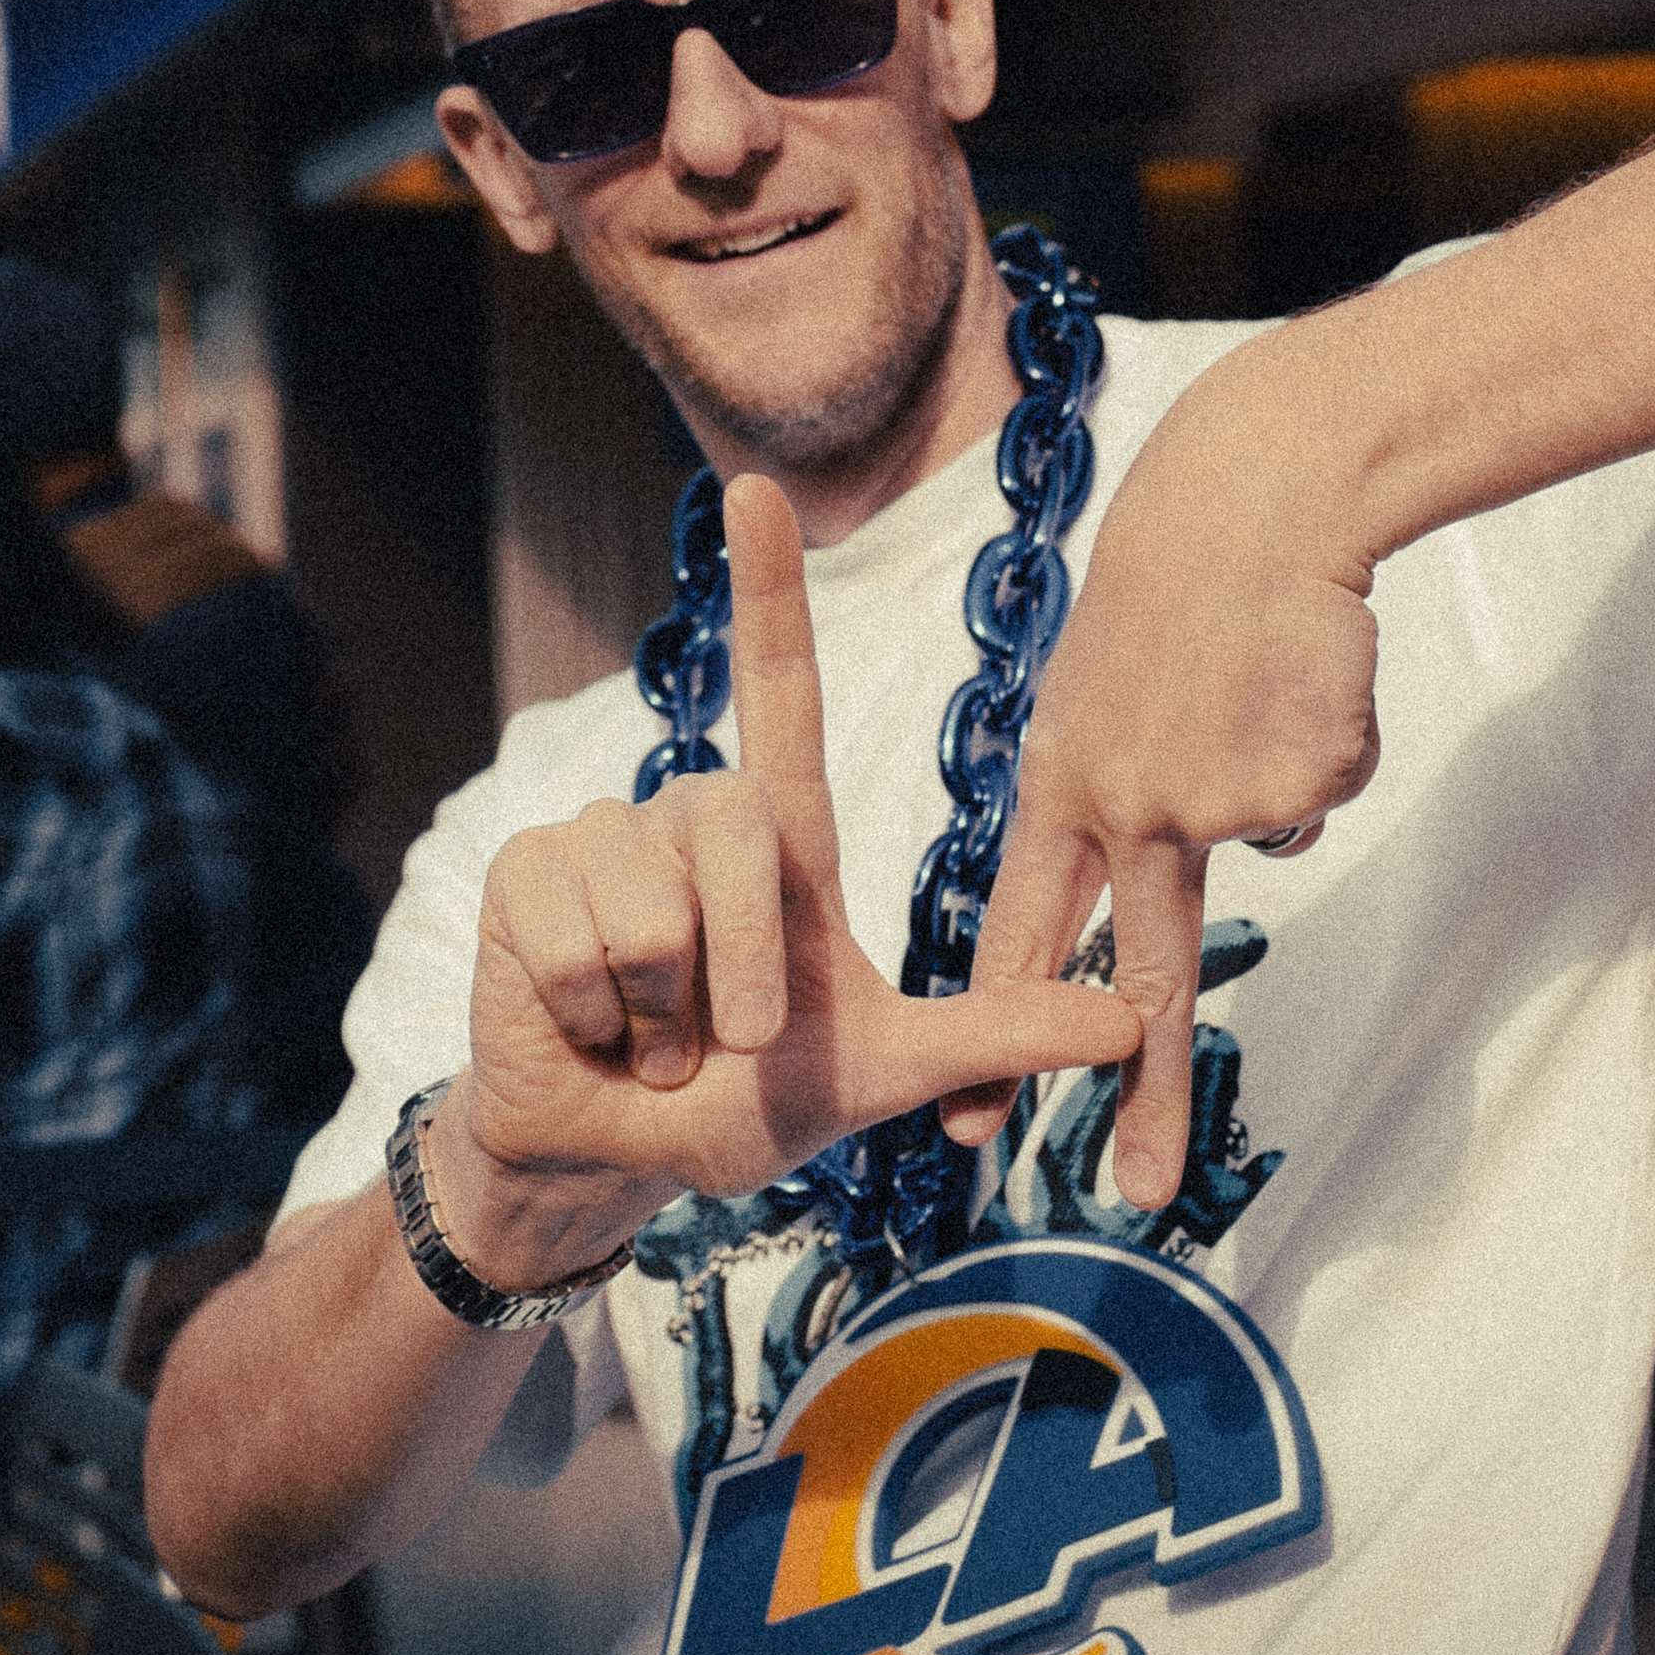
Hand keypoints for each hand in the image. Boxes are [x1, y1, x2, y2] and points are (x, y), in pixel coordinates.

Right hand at [440, 475, 1140, 1286]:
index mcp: (778, 842)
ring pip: (649, 904)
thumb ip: (993, 1040)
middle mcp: (689, 817)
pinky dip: (592, 1013)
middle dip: (741, 971)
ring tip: (651, 1035)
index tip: (757, 494)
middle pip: (733, 832)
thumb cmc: (744, 1103)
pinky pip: (574, 938)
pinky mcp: (525, 879)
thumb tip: (1128, 1020)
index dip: (768, 590)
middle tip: (727, 1041)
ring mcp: (600, 840)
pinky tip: (589, 1027)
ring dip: (662, 1009)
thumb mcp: (878, 1073)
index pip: (776, 687)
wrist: (619, 1160)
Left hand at [958, 346, 1382, 1208]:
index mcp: (1063, 784)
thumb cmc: (1179, 579)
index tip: (967, 1131)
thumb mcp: (1109, 683)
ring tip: (1262, 668)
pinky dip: (1330, 731)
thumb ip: (1136, 784)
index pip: (1021, 935)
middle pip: (1142, 972)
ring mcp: (1212, 798)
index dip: (997, 1034)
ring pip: (1271, 823)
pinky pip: (1325, 782)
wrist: (1252, 496)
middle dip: (1145, 1092)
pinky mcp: (1292, 780)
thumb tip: (1249, 856)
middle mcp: (1128, 806)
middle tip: (1143, 1192)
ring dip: (1281, 754)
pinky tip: (1305, 666)